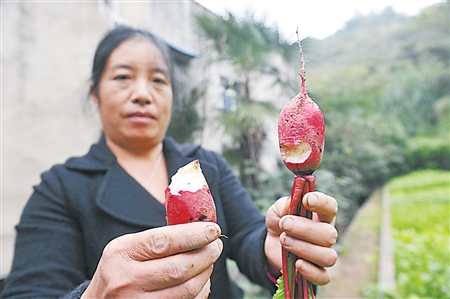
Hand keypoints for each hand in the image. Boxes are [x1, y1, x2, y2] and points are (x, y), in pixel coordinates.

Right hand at [82, 222, 222, 298]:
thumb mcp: (128, 247)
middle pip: (179, 268)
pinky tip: (200, 281)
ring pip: (187, 290)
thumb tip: (199, 227)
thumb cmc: (120, 269)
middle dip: (206, 254)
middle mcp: (126, 280)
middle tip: (216, 246)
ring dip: (206, 274)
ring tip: (208, 262)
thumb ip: (158, 238)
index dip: (193, 235)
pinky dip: (200, 291)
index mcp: (121, 253)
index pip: (163, 241)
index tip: (213, 230)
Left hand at [265, 192, 337, 284]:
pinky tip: (297, 264)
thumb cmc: (280, 222)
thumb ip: (283, 205)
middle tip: (284, 225)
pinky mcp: (316, 272)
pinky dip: (311, 271)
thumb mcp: (277, 210)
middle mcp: (327, 235)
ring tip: (284, 240)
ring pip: (328, 257)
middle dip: (305, 229)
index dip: (322, 203)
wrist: (270, 242)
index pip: (331, 207)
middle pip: (330, 234)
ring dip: (304, 249)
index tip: (306, 200)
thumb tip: (290, 204)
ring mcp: (323, 254)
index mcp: (321, 215)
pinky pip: (323, 277)